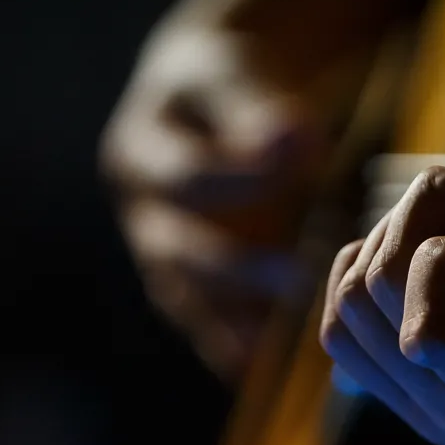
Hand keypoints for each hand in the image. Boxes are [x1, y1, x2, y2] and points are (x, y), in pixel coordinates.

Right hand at [101, 23, 332, 378]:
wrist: (198, 96)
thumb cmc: (222, 80)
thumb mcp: (231, 75)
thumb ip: (254, 107)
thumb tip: (295, 138)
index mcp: (142, 149)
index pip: (185, 175)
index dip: (239, 180)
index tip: (303, 178)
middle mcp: (141, 208)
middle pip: (178, 251)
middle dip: (238, 269)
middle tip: (301, 277)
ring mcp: (160, 250)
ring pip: (187, 296)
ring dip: (234, 320)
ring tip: (281, 344)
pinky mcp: (186, 280)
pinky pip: (203, 319)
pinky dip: (229, 344)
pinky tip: (260, 368)